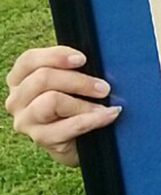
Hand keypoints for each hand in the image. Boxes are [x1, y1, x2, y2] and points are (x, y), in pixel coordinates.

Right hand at [5, 46, 120, 166]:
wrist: (82, 139)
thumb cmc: (77, 102)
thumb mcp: (72, 81)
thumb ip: (74, 67)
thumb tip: (96, 55)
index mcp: (20, 79)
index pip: (29, 60)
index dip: (56, 56)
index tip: (83, 59)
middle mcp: (17, 99)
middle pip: (43, 78)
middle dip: (79, 81)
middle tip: (104, 88)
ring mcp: (26, 121)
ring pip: (51, 101)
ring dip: (84, 102)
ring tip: (104, 105)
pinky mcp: (41, 139)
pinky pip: (69, 126)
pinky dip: (94, 119)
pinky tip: (109, 114)